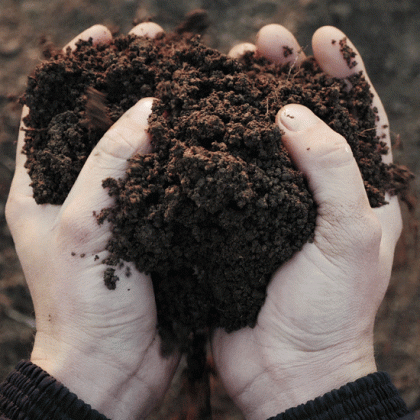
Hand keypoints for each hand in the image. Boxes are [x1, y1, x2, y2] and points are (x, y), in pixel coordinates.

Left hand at [6, 23, 179, 419]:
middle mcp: (80, 190)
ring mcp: (119, 208)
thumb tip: (147, 108)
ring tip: (188, 78)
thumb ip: (108, 162)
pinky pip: (166, 179)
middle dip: (128, 79)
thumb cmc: (84, 303)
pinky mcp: (151, 227)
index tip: (105, 34)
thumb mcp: (81, 225)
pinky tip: (206, 134)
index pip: (53, 108)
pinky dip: (183, 154)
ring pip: (139, 147)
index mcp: (43, 186)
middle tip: (158, 44)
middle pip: (102, 120)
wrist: (115, 365)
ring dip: (161, 112)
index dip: (79, 68)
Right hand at [212, 25, 401, 419]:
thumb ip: (331, 171)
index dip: (342, 74)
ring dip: (246, 106)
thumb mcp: (350, 238)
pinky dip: (217, 150)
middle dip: (287, 78)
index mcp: (358, 193)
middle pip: (304, 121)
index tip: (321, 38)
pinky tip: (200, 125)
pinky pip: (229, 177)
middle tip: (264, 44)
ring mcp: (273, 207)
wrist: (287, 369)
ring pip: (261, 144)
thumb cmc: (331, 312)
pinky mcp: (239, 223)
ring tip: (230, 70)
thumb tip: (293, 115)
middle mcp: (315, 193)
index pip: (358, 117)